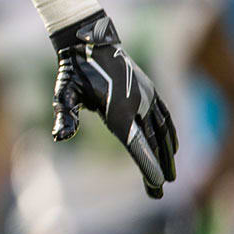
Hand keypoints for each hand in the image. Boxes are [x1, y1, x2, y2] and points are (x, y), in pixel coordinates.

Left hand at [50, 11, 178, 197]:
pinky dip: (171, 133)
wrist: (89, 40)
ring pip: (162, 131)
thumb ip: (66, 115)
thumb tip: (59, 137)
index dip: (147, 165)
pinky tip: (173, 147)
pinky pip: (164, 116)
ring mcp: (145, 96)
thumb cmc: (73, 69)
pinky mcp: (149, 90)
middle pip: (150, 143)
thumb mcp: (64, 91)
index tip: (157, 185)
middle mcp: (136, 104)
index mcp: (116, 110)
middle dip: (157, 168)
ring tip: (170, 175)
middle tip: (158, 193)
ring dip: (168, 154)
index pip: (135, 144)